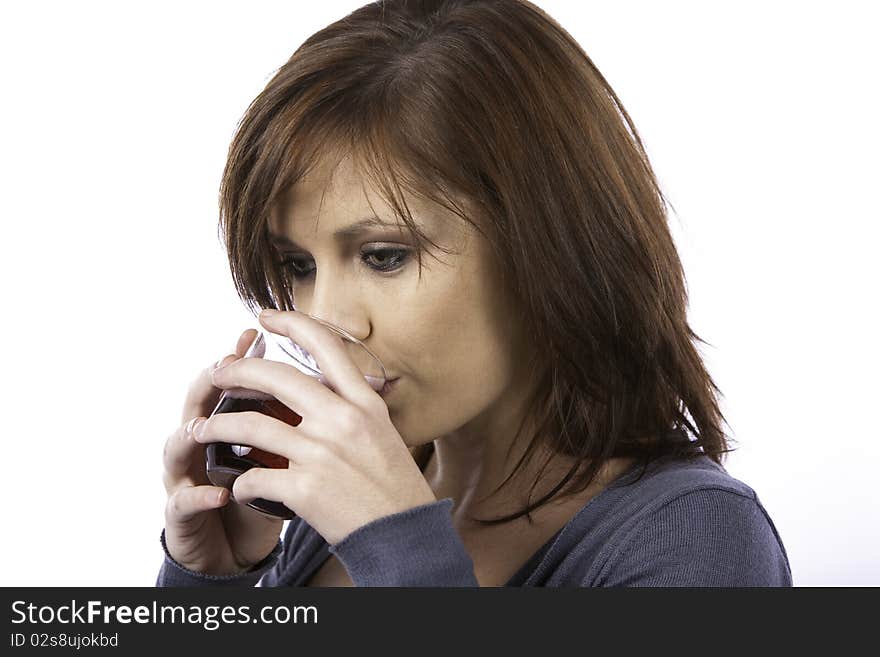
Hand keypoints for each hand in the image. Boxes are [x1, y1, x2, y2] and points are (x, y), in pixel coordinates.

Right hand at [162, 328, 283, 574]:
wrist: (233, 550)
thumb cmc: (262, 495)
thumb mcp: (281, 458)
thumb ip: (293, 424)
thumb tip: (334, 386)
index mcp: (228, 425)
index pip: (231, 384)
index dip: (241, 358)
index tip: (257, 333)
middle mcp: (200, 445)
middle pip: (195, 402)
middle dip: (209, 381)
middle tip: (225, 364)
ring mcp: (184, 478)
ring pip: (176, 446)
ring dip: (190, 433)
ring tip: (204, 426)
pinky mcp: (181, 515)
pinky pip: (184, 503)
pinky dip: (200, 496)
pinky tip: (221, 493)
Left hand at [192, 309, 437, 544]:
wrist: (404, 536)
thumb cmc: (396, 488)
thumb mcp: (384, 433)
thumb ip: (354, 409)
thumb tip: (324, 389)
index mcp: (363, 403)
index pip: (325, 345)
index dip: (292, 323)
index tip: (266, 317)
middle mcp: (341, 420)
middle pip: (275, 377)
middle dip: (236, 371)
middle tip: (218, 373)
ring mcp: (321, 452)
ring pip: (249, 425)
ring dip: (216, 426)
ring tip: (200, 430)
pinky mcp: (304, 488)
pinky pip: (253, 476)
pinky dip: (240, 483)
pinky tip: (238, 488)